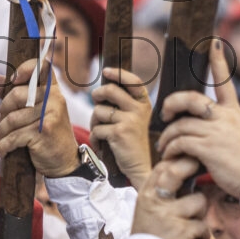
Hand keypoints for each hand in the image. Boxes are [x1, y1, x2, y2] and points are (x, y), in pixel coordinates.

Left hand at [0, 58, 80, 177]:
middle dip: (3, 110)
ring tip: (0, 139)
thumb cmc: (46, 133)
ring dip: (1, 132)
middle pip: (16, 95)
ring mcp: (50, 115)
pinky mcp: (44, 132)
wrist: (64, 161)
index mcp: (53, 89)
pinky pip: (14, 136)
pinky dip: (4, 145)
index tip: (13, 79)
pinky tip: (2, 150)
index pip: (41, 67)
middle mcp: (54, 98)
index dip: (25, 68)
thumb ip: (16, 93)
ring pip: (11, 119)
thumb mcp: (35, 111)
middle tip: (1, 121)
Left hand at [90, 67, 153, 186]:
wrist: (140, 167)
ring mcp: (130, 120)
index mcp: (144, 104)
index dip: (119, 73)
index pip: (133, 81)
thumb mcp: (135, 119)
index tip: (106, 71)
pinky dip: (95, 138)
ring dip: (94, 122)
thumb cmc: (132, 142)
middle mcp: (139, 109)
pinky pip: (97, 129)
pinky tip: (102, 145)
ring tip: (101, 132)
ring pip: (99, 111)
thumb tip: (102, 88)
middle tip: (96, 101)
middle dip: (98, 95)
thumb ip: (124, 104)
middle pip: (110, 90)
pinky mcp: (119, 132)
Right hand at [130, 156, 208, 238]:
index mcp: (146, 196)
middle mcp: (155, 202)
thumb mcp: (146, 212)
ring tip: (193, 225)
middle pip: (175, 172)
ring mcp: (168, 216)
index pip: (161, 169)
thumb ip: (159, 195)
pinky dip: (203, 235)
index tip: (189, 158)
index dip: (177, 160)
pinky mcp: (181, 231)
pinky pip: (203, 226)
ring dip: (200, 214)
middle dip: (190, 166)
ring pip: (198, 201)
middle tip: (199, 166)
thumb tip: (178, 174)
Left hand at [156, 41, 239, 198]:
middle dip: (171, 104)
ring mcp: (216, 131)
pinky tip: (170, 156)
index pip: (224, 82)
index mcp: (234, 113)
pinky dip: (171, 149)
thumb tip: (201, 127)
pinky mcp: (208, 147)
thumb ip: (222, 127)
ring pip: (180, 125)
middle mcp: (224, 117)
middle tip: (165, 116)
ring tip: (164, 148)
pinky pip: (180, 142)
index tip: (213, 43)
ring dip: (167, 137)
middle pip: (189, 99)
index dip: (218, 62)